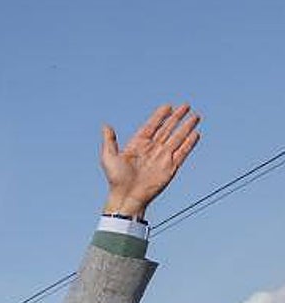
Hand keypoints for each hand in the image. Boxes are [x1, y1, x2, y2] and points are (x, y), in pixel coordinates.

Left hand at [101, 104, 200, 218]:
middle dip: (177, 117)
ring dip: (186, 127)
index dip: (160, 116)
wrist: (127, 197)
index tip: (168, 106)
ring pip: (177, 138)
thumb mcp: (109, 157)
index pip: (152, 126)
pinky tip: (195, 134)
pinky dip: (189, 143)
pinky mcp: (170, 167)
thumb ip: (109, 141)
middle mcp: (151, 149)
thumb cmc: (116, 179)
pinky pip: (182, 152)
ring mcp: (162, 157)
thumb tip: (106, 125)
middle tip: (186, 105)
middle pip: (167, 129)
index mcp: (138, 145)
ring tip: (195, 116)